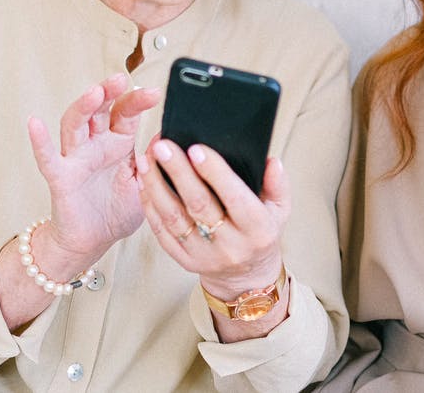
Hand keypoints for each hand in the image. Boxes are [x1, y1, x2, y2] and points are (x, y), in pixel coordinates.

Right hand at [27, 73, 161, 259]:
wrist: (94, 242)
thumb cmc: (117, 211)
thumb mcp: (146, 185)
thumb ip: (156, 163)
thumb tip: (171, 139)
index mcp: (118, 142)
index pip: (126, 112)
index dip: (138, 100)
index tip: (155, 93)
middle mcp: (96, 144)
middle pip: (99, 109)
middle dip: (109, 91)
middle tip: (121, 79)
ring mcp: (76, 158)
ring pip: (75, 124)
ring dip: (83, 106)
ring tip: (94, 92)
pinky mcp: (60, 177)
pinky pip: (48, 158)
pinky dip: (40, 141)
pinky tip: (35, 123)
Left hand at [137, 139, 289, 298]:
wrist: (245, 276)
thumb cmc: (260, 233)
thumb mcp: (279, 210)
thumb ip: (277, 184)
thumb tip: (270, 161)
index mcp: (257, 230)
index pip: (235, 198)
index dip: (215, 173)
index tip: (197, 149)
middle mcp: (230, 245)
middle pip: (199, 205)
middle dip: (179, 172)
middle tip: (163, 146)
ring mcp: (204, 255)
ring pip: (174, 218)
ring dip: (156, 186)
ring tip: (147, 159)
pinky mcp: (184, 260)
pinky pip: (162, 232)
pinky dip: (150, 206)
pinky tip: (144, 183)